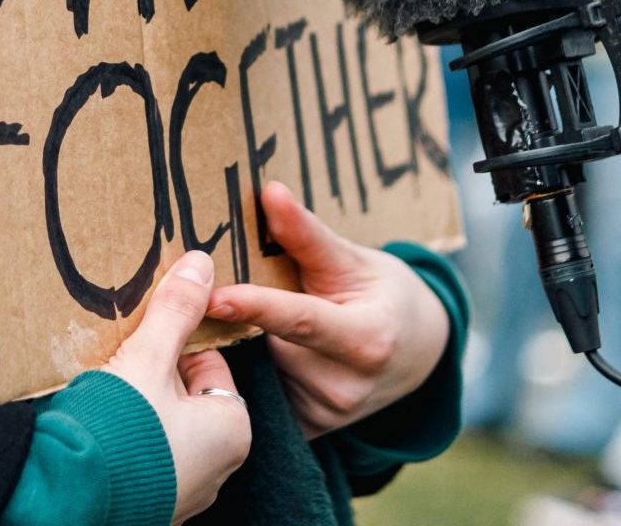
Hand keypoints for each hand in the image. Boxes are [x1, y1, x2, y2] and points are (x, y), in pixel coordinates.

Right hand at [98, 250, 250, 522]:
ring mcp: (183, 491)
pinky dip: (123, 442)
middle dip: (150, 379)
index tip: (141, 345)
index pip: (208, 365)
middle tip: (119, 373)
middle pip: (184, 396)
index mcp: (232, 430)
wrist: (68, 497)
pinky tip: (99, 432)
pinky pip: (143, 458)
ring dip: (134, 410)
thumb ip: (175, 311)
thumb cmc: (119, 431)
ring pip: (162, 427)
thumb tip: (200, 263)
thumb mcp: (148, 358)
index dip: (170, 347)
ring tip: (104, 401)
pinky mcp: (151, 504)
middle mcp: (218, 467)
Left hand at [206, 182, 450, 438]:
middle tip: (203, 290)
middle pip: (274, 344)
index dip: (258, 307)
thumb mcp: (353, 259)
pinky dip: (248, 370)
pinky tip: (244, 350)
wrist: (417, 353)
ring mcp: (327, 414)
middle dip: (239, 318)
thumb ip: (307, 234)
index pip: (303, 320)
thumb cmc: (383, 295)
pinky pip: (263, 397)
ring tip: (235, 319)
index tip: (214, 296)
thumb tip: (269, 191)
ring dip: (240, 344)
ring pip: (262, 370)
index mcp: (367, 339)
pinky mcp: (309, 429)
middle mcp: (348, 385)